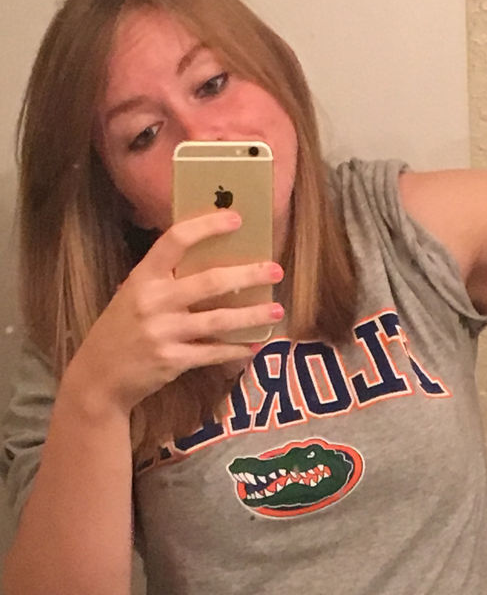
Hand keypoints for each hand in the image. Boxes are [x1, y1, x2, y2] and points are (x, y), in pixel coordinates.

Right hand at [66, 210, 283, 415]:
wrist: (100, 376)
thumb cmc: (122, 330)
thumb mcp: (133, 295)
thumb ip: (165, 280)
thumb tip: (212, 262)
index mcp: (143, 277)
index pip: (175, 240)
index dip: (207, 227)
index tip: (236, 219)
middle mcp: (153, 301)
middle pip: (210, 281)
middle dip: (248, 275)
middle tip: (275, 270)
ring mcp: (163, 332)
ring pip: (219, 320)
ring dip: (252, 315)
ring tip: (277, 310)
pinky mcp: (173, 360)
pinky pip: (213, 352)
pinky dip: (236, 350)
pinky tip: (254, 346)